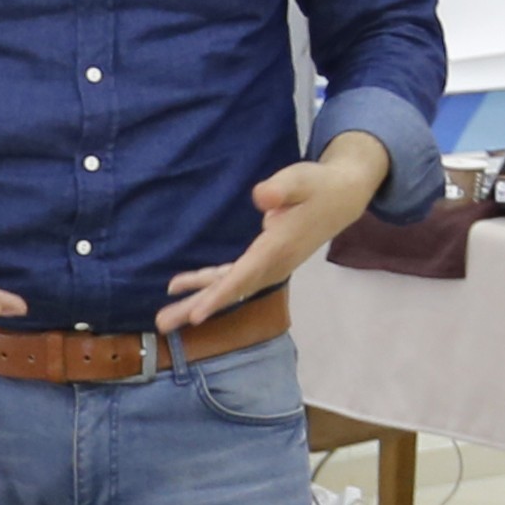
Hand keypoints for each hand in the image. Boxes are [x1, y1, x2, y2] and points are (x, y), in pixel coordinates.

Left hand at [162, 130, 389, 334]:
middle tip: (163, 324)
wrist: (340, 199)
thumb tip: (261, 197)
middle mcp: (272, 264)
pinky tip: (181, 285)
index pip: (244, 276)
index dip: (220, 296)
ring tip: (164, 317)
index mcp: (278, 247)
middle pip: (230, 290)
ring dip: (196, 300)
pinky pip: (231, 277)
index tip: (197, 315)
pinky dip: (207, 283)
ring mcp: (268, 266)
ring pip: (228, 287)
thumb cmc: (318, 186)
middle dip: (197, 307)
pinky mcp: (264, 261)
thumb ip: (281, 188)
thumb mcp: (301, 179)